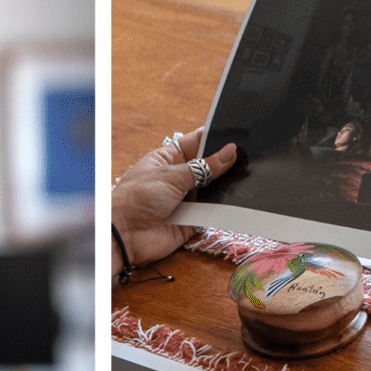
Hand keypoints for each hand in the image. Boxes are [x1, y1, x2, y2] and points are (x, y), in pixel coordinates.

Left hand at [112, 128, 237, 269]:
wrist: (125, 234)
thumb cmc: (136, 198)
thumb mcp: (172, 175)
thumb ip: (203, 167)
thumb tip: (230, 152)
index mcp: (168, 159)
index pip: (196, 143)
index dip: (214, 139)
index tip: (235, 135)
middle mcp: (178, 178)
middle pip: (208, 167)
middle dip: (223, 165)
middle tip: (245, 158)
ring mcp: (185, 200)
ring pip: (213, 191)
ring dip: (224, 188)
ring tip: (244, 178)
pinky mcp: (192, 221)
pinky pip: (212, 213)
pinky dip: (222, 210)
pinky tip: (235, 202)